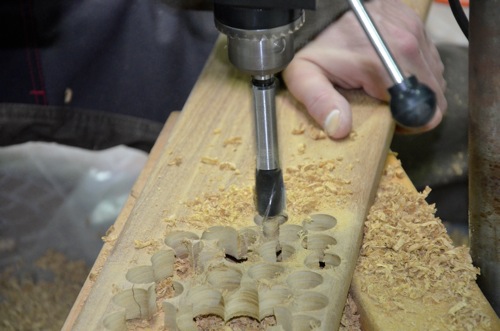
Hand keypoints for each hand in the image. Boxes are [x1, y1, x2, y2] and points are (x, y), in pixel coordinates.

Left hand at [283, 0, 446, 138]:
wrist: (321, 7)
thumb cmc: (314, 42)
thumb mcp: (304, 75)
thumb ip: (319, 103)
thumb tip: (340, 128)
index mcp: (383, 65)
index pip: (426, 111)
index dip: (409, 123)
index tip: (389, 120)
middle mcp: (407, 45)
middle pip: (435, 96)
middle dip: (414, 108)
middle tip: (386, 106)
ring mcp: (415, 31)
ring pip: (434, 77)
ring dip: (416, 88)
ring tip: (387, 87)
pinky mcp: (415, 24)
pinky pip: (429, 57)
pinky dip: (415, 69)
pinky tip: (391, 69)